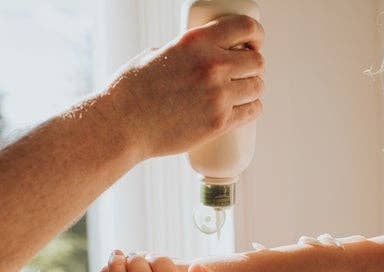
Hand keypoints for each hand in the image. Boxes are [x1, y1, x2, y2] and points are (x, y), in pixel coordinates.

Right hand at [95, 15, 264, 159]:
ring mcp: (218, 95)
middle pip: (257, 62)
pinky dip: (251, 109)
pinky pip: (252, 111)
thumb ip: (183, 52)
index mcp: (196, 41)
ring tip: (242, 93)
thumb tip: (201, 54)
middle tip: (244, 73)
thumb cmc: (131, 92)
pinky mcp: (219, 122)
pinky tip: (245, 108)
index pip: (246, 27)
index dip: (256, 35)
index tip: (254, 43)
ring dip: (253, 89)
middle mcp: (212, 66)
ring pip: (257, 87)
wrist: (121, 126)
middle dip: (253, 66)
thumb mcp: (156, 55)